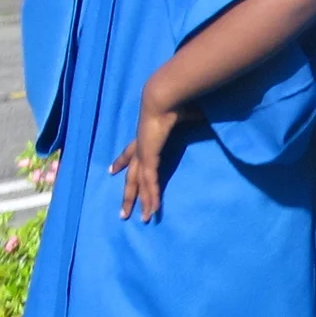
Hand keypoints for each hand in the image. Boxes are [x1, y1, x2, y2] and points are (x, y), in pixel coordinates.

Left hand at [107, 94, 181, 221]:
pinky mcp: (149, 159)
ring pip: (138, 184)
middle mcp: (141, 147)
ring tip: (139, 219)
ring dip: (139, 202)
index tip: (112, 170)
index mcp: (145, 135)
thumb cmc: (174, 100)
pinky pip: (150, 183)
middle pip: (131, 175)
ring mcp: (143, 154)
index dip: (121, 161)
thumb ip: (192, 116)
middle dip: (127, 193)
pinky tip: (153, 210)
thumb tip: (203, 113)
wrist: (163, 97)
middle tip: (123, 210)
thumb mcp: (184, 112)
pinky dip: (152, 197)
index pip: (130, 152)